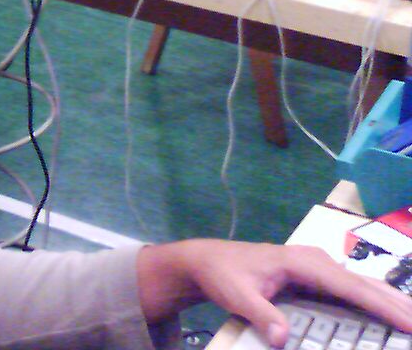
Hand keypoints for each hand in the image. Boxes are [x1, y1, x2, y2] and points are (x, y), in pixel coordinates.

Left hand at [137, 239, 411, 346]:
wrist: (207, 261)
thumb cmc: (223, 274)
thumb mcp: (236, 295)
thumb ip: (260, 314)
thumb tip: (283, 338)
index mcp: (302, 263)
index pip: (349, 287)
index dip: (381, 306)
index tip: (408, 324)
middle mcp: (315, 261)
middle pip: (364, 284)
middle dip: (397, 305)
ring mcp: (317, 268)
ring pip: (362, 286)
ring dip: (390, 303)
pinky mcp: (315, 279)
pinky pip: (352, 291)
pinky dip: (374, 303)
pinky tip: (389, 317)